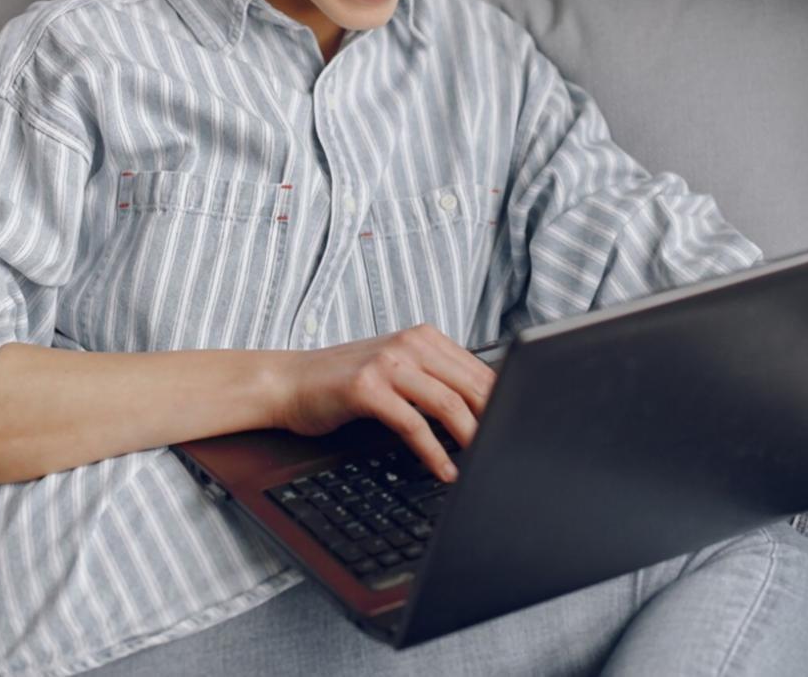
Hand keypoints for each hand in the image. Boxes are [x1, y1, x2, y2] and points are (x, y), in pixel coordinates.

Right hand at [272, 324, 496, 482]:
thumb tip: (482, 411)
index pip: (479, 370)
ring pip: (448, 403)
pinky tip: (444, 471)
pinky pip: (413, 424)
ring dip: (471, 438)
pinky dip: (434, 452)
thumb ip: (434, 381)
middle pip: (470, 385)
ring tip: (484, 461)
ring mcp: (387, 363)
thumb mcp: (396, 372)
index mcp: (423, 337)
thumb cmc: (344, 383)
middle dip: (495, 420)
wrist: (289, 382)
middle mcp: (409, 344)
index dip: (503, 401)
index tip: (517, 427)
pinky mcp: (367, 388)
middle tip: (509, 447)